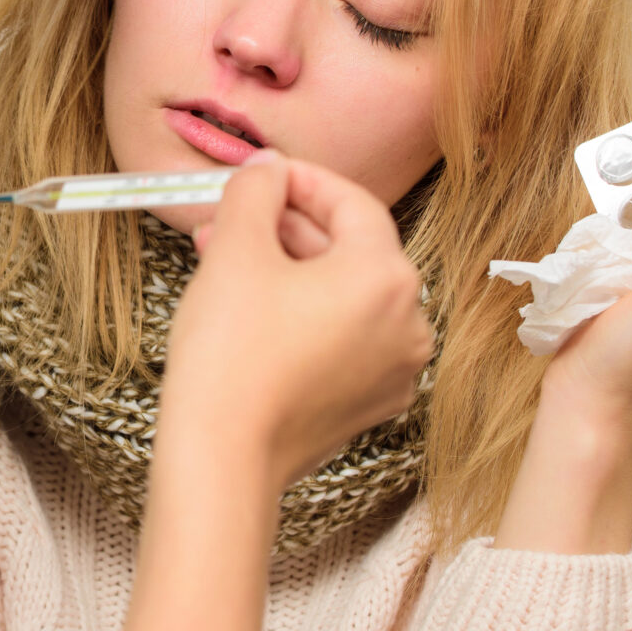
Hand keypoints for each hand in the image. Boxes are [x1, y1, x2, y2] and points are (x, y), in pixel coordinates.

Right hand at [164, 153, 431, 494]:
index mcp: (386, 276)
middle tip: (228, 218)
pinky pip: (341, 340)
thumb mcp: (235, 251)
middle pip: (348, 251)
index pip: (352, 204)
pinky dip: (302, 318)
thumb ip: (256, 192)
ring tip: (225, 263)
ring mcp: (394, 368)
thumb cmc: (231, 356)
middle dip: (283, 229)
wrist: (223, 460)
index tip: (260, 174)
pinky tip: (251, 313)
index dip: (300, 180)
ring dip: (287, 272)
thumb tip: (268, 170)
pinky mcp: (369, 403)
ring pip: (341, 297)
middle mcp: (408, 321)